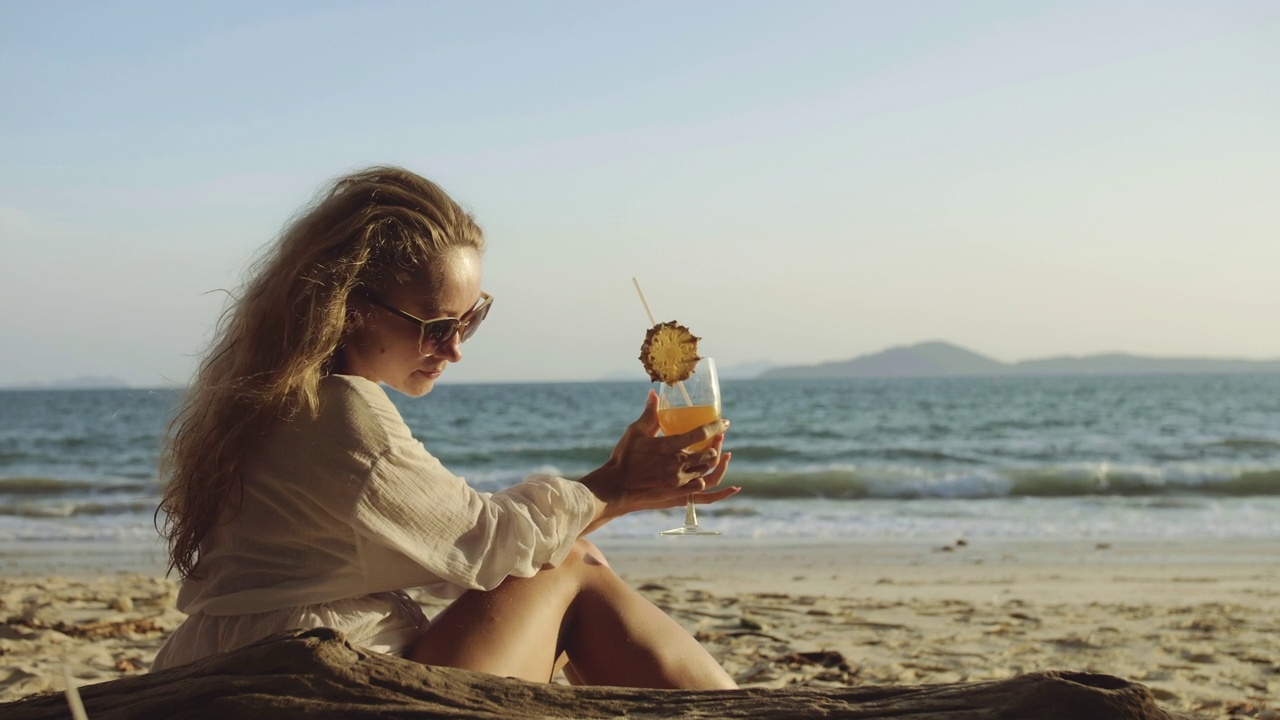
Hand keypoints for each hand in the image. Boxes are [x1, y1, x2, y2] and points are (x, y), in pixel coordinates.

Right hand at [579, 390, 738, 523]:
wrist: (616, 486)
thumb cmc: (624, 457)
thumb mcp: (635, 432)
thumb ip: (649, 413)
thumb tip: (654, 393)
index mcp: (670, 446)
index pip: (700, 433)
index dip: (715, 426)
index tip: (724, 423)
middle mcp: (678, 464)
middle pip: (708, 454)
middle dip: (716, 444)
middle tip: (718, 437)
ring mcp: (679, 481)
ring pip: (706, 471)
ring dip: (713, 462)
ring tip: (715, 453)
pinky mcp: (676, 494)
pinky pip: (701, 488)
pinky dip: (709, 481)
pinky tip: (716, 478)